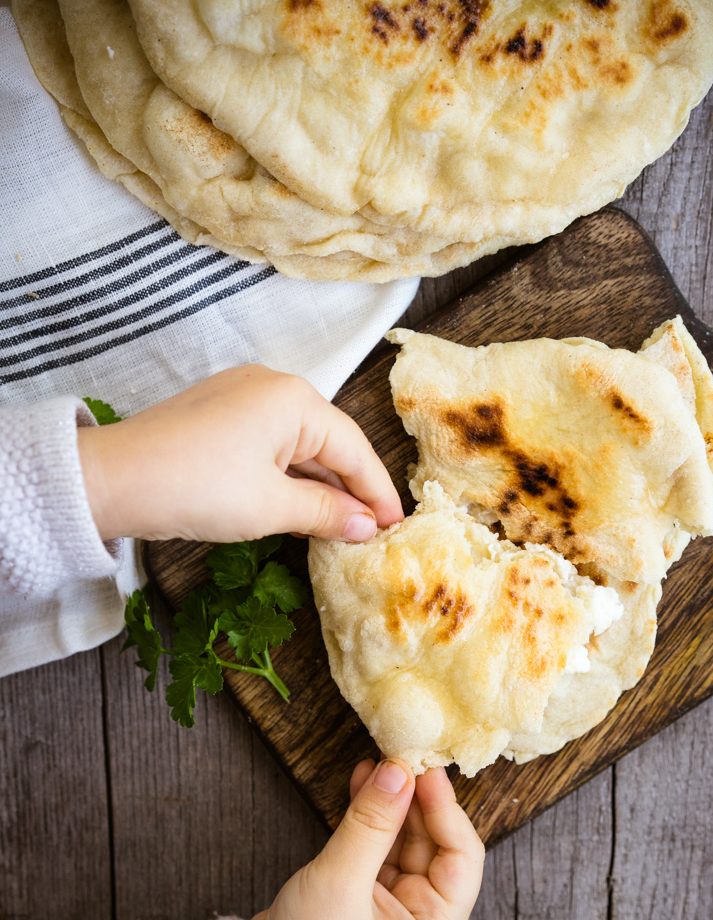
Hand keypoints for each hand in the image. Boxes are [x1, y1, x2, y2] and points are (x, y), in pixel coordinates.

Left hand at [77, 365, 402, 541]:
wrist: (110, 481)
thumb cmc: (195, 487)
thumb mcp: (271, 506)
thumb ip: (326, 513)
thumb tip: (367, 526)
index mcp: (294, 399)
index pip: (354, 448)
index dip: (377, 492)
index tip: (397, 526)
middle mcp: (272, 387)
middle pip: (329, 443)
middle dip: (350, 490)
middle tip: (373, 532)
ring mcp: (242, 398)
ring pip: (299, 447)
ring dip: (318, 487)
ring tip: (340, 528)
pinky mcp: (219, 416)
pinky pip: (270, 447)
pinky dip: (288, 479)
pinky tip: (298, 510)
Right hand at [228, 760, 484, 919]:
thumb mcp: (340, 883)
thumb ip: (371, 823)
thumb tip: (398, 770)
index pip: (462, 857)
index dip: (446, 809)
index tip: (426, 771)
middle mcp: (422, 915)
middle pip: (434, 841)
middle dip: (416, 799)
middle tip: (401, 756)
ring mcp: (393, 902)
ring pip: (405, 837)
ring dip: (392, 801)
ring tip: (379, 761)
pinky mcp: (365, 890)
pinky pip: (378, 842)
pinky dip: (371, 814)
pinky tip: (364, 781)